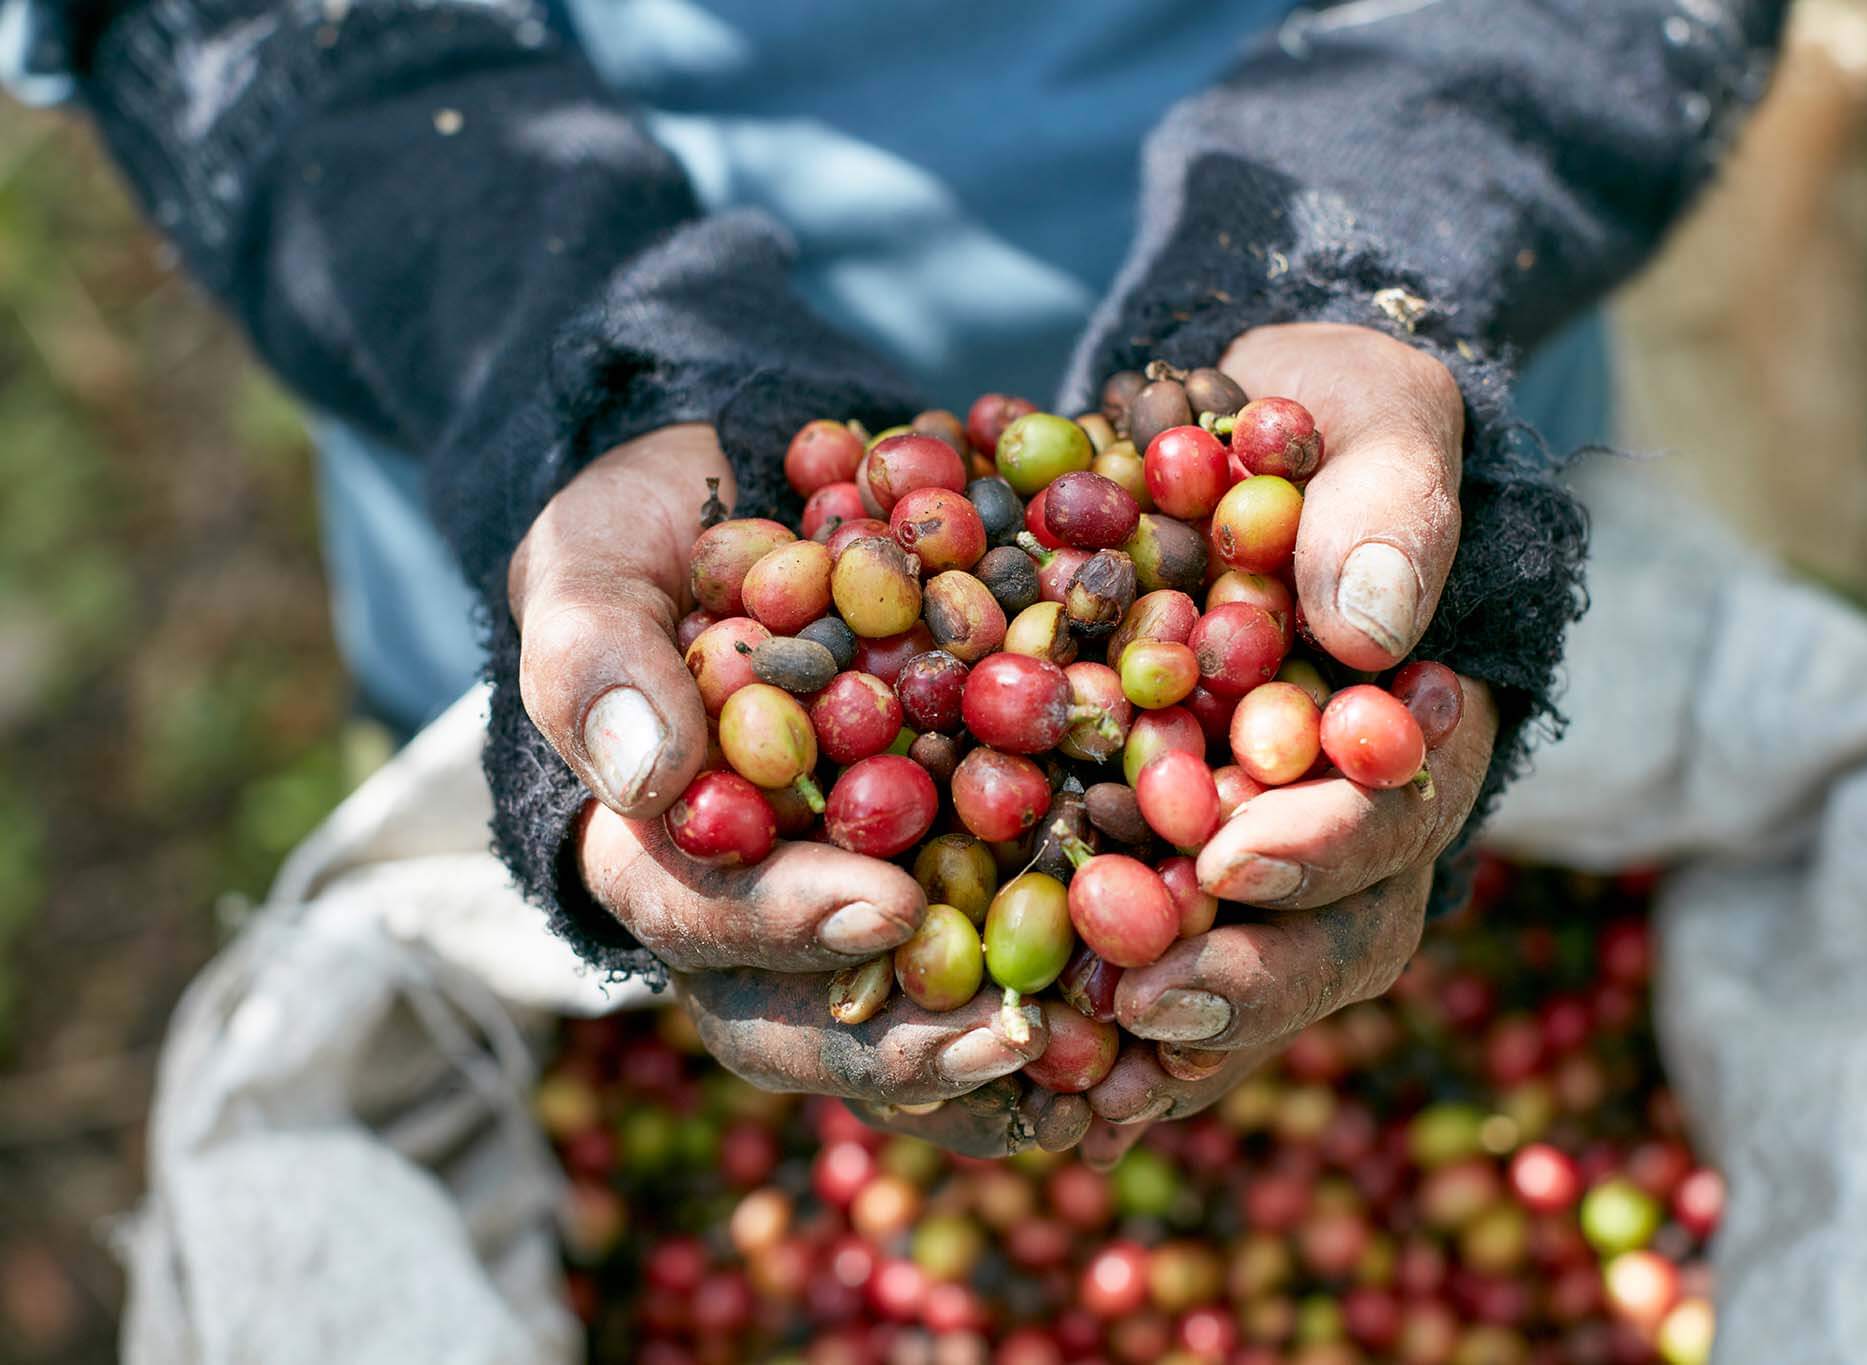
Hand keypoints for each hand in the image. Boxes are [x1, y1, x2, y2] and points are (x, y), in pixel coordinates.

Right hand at [510, 428, 1061, 1152]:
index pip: (704, 915)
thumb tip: (651, 778)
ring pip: (911, 1015)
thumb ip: (596, 657)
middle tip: (1008, 1034)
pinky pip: (996, 952)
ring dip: (1000, 1044)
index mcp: (658, 852)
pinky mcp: (948, 868)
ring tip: (1099, 1053)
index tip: (884, 906)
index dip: (789, 924)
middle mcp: (757, 906)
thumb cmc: (648, 536)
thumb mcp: (592, 565)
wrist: (752, 495)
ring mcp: (855, 897)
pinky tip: (1149, 1001)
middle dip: (908, 1036)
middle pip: (814, 1016)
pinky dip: (1066, 986)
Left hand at [1079, 322, 1491, 1155]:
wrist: (1226, 442)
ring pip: (1252, 977)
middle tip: (1149, 995)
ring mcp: (1267, 858)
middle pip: (1338, 936)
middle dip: (1250, 973)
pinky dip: (1107, 1023)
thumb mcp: (1374, 417)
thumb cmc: (1320, 422)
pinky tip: (1036, 1056)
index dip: (1327, 849)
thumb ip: (1390, 501)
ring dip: (1175, 1027)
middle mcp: (1355, 822)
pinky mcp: (1174, 866)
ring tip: (1086, 1060)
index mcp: (1420, 731)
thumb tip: (1370, 624)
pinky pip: (1159, 970)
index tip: (1233, 857)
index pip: (1398, 815)